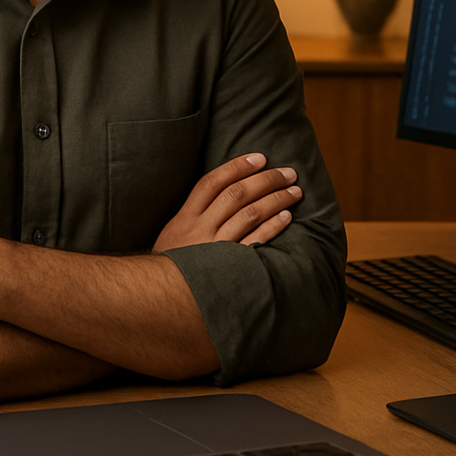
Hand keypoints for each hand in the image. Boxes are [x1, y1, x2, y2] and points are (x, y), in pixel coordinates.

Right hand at [151, 153, 301, 252]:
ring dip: (275, 200)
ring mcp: (215, 247)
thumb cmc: (172, 264)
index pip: (212, 182)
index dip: (237, 167)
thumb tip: (225, 191)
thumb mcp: (175, 233)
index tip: (260, 158)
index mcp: (185, 217)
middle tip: (288, 173)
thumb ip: (195, 214)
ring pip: (249, 214)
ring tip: (294, 192)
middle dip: (265, 180)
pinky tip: (287, 217)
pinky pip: (255, 241)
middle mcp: (200, 229)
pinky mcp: (229, 266)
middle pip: (236, 194)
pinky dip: (272, 227)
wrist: (160, 297)